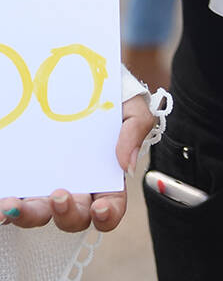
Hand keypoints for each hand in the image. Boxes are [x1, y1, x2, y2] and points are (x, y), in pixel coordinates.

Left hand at [0, 93, 155, 233]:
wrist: (89, 79)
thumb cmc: (115, 100)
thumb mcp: (133, 110)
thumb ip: (135, 132)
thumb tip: (127, 166)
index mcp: (107, 181)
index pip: (110, 209)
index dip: (107, 216)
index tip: (99, 208)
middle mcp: (78, 189)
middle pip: (72, 218)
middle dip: (65, 214)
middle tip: (59, 196)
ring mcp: (50, 184)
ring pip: (39, 214)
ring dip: (27, 215)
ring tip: (14, 204)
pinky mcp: (27, 177)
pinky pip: (16, 198)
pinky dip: (8, 206)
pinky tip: (3, 200)